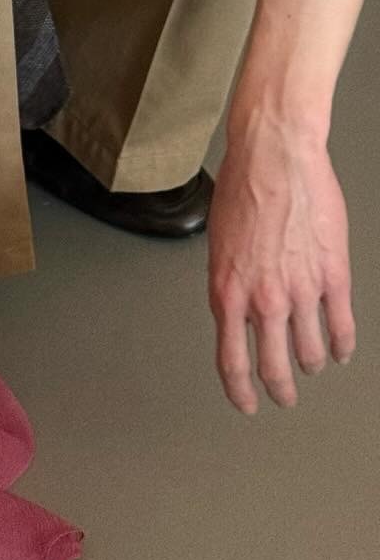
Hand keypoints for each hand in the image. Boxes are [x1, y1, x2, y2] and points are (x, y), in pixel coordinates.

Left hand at [208, 115, 355, 413]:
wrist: (274, 157)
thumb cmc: (241, 187)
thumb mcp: (218, 243)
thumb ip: (230, 282)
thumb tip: (239, 310)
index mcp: (227, 290)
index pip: (232, 360)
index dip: (240, 390)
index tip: (246, 403)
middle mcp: (263, 299)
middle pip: (273, 367)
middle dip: (278, 388)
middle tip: (282, 396)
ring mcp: (301, 291)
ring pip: (309, 352)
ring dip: (309, 364)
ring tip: (310, 365)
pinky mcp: (333, 278)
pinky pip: (341, 327)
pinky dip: (341, 346)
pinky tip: (340, 351)